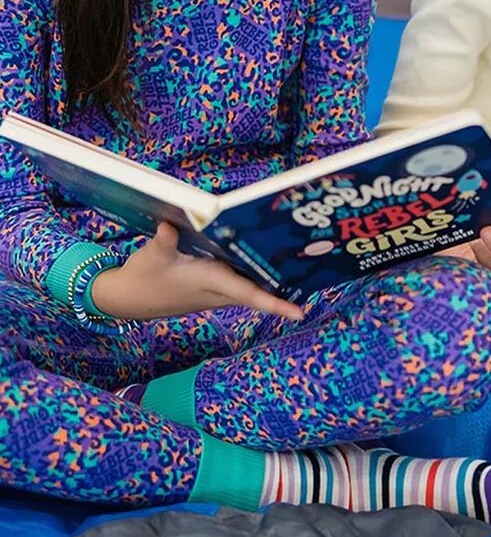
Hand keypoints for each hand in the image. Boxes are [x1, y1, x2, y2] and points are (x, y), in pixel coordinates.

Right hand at [91, 222, 303, 321]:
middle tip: (316, 270)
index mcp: (210, 282)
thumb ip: (164, 240)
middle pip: (259, 289)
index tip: (298, 312)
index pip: (248, 294)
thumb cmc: (143, 276)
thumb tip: (171, 223)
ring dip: (272, 277)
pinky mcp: (212, 288)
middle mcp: (219, 290)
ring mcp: (216, 291)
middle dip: (285, 285)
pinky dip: (254, 272)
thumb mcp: (151, 255)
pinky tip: (265, 255)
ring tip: (303, 259)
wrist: (128, 298)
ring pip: (251, 285)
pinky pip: (241, 281)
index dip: (274, 303)